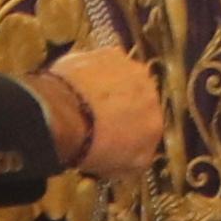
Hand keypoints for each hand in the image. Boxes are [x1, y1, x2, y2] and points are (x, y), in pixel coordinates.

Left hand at [50, 48, 161, 179]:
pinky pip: (102, 64)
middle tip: (97, 118)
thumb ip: (139, 158)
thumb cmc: (92, 146)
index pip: (148, 128)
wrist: (65, 116)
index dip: (129, 131)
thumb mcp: (123, 168)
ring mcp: (129, 69)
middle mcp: (150, 92)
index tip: (113, 136)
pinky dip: (91, 73)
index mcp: (156, 124)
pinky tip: (75, 86)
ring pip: (121, 79)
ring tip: (83, 101)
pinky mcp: (106, 53)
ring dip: (107, 87)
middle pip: (137, 99)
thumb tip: (139, 154)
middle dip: (122, 106)